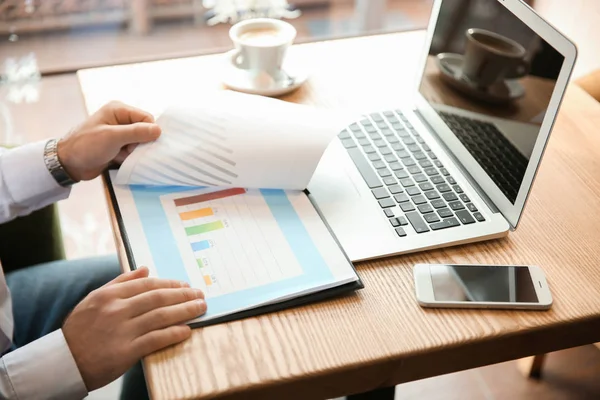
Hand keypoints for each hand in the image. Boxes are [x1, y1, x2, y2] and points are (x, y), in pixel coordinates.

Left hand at [57, 101, 160, 181]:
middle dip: (141, 143)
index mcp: (119, 110)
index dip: (148, 132)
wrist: (68, 164)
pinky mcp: (118, 145)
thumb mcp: (112, 137)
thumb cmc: (86, 146)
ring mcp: (119, 133)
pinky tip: (119, 159)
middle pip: (145, 130)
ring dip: (135, 152)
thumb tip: (159, 130)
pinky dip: (130, 157)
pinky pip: (134, 150)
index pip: (147, 118)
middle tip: (129, 151)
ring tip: (122, 156)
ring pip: (141, 142)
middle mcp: (121, 119)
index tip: (139, 144)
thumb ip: (136, 132)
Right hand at [63, 267, 205, 390]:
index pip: (148, 284)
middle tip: (200, 295)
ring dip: (185, 311)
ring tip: (200, 308)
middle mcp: (116, 310)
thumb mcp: (94, 299)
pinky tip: (186, 330)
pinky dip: (173, 333)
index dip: (170, 284)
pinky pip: (155, 339)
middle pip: (158, 298)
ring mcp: (121, 331)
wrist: (63, 363)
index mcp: (109, 295)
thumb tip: (145, 269)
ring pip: (161, 316)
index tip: (185, 285)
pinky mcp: (125, 352)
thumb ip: (120, 282)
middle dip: (183, 295)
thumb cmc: (80, 330)